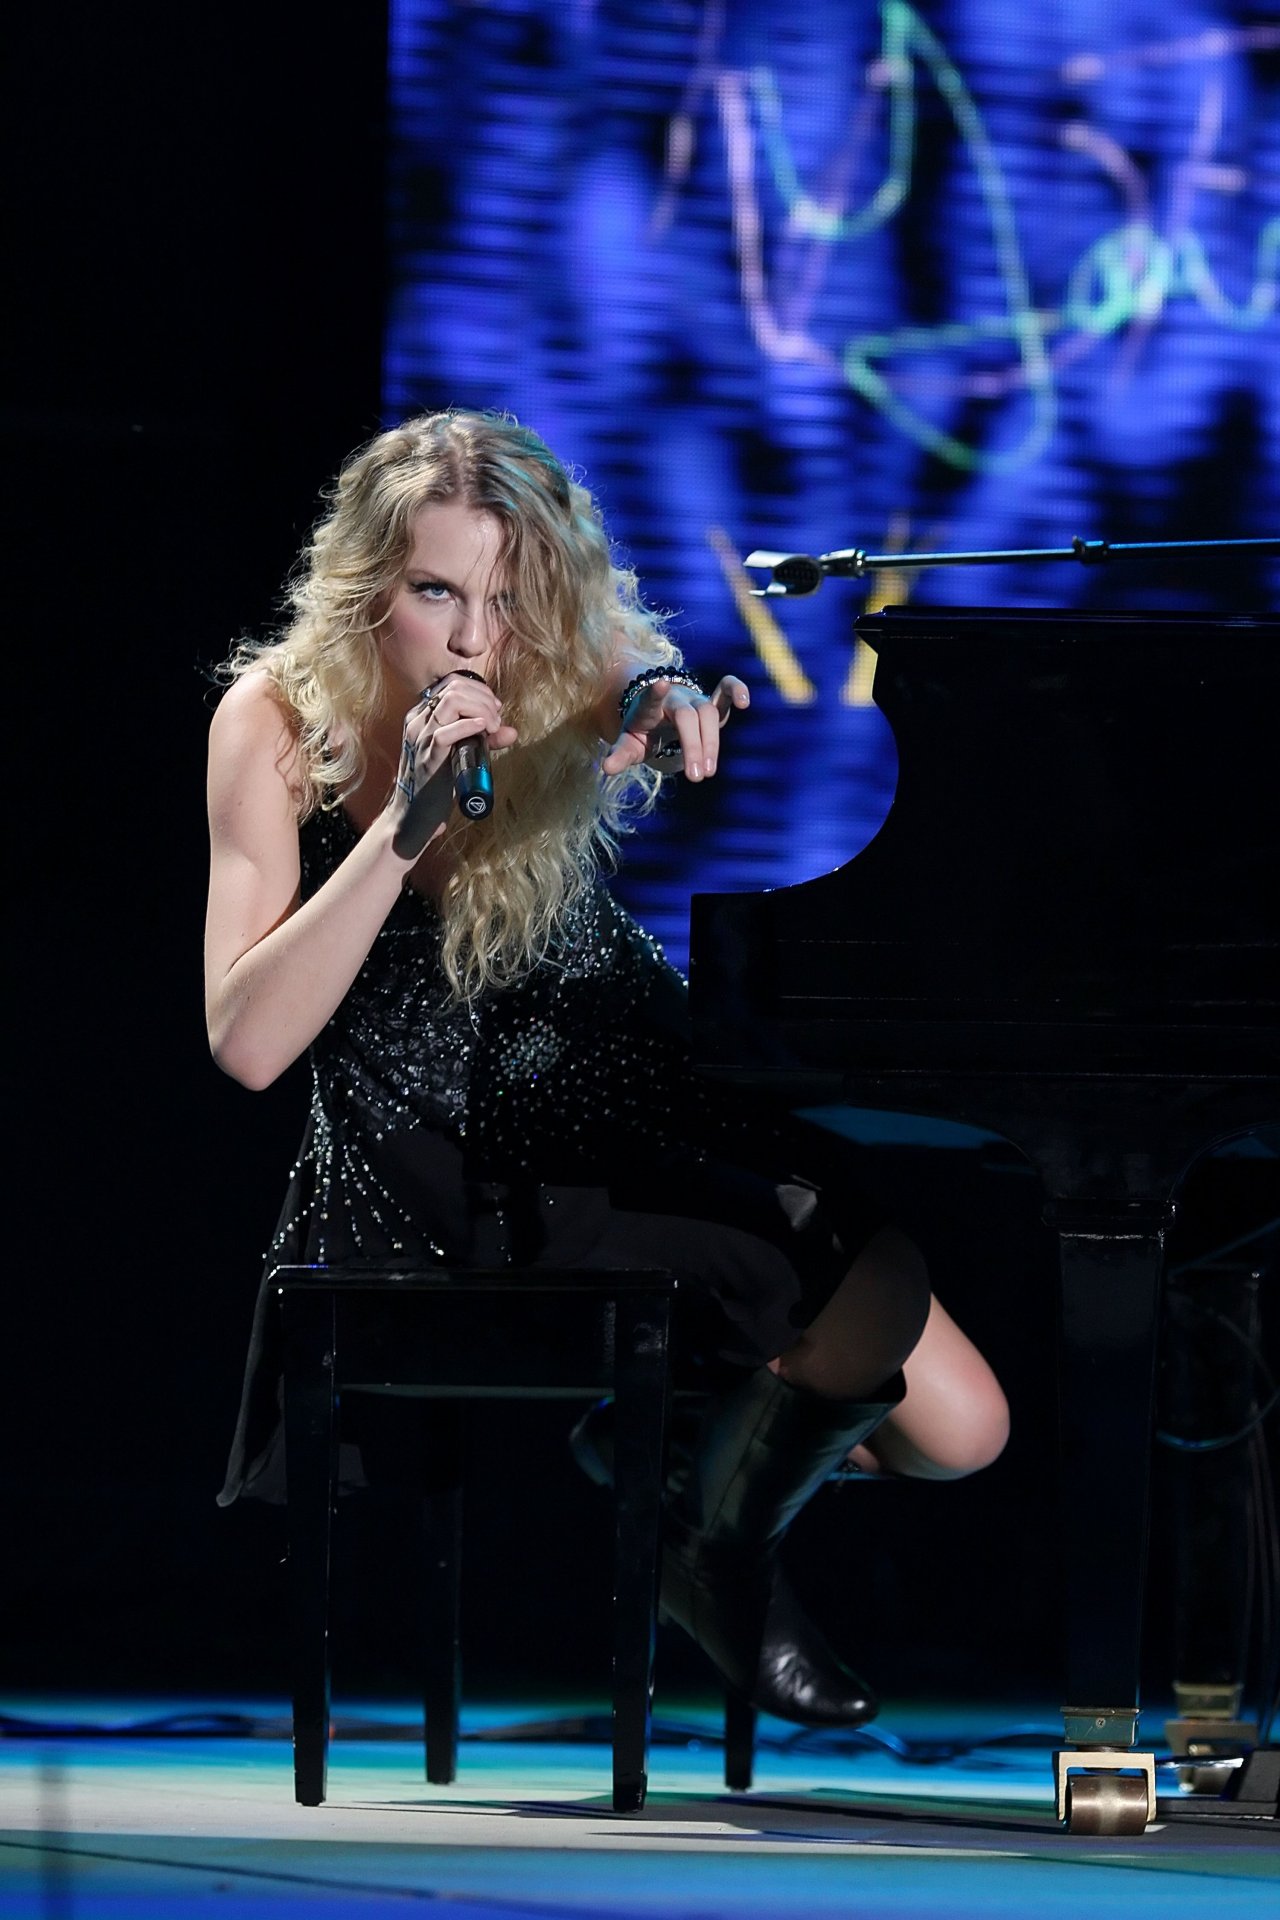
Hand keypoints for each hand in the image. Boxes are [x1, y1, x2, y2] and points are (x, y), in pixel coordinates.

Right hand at [389, 672, 518, 858]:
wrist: (413, 816)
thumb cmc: (436, 784)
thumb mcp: (461, 754)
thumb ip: (483, 740)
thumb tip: (511, 731)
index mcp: (422, 714)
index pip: (451, 683)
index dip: (479, 690)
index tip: (495, 709)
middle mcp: (417, 720)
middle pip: (454, 688)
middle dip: (484, 700)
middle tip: (497, 722)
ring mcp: (419, 737)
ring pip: (451, 702)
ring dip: (481, 710)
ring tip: (492, 728)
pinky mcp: (426, 758)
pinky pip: (445, 733)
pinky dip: (469, 727)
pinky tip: (484, 731)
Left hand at [601, 674, 748, 781]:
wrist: (657, 715)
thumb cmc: (643, 731)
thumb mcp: (630, 744)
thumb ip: (620, 755)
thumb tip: (606, 768)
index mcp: (650, 707)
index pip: (651, 699)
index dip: (656, 693)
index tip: (660, 683)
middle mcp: (674, 699)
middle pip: (687, 716)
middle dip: (693, 746)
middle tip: (697, 777)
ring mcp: (694, 699)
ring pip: (709, 713)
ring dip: (711, 743)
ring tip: (708, 771)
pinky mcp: (712, 702)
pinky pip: (726, 689)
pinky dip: (737, 690)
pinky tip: (745, 702)